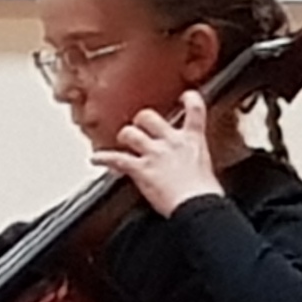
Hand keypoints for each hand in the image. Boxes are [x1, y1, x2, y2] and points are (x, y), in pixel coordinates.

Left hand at [94, 90, 224, 215]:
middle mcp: (172, 142)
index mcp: (193, 140)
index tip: (184, 96)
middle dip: (141, 120)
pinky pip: (116, 159)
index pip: (195, 110)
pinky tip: (96, 159)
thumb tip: (189, 163)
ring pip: (130, 133)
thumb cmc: (205, 194)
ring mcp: (154, 154)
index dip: (189, 99)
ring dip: (123, 136)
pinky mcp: (140, 168)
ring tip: (121, 141)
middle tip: (140, 126)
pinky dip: (102, 158)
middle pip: (149, 116)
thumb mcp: (204, 166)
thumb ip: (192, 157)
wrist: (199, 206)